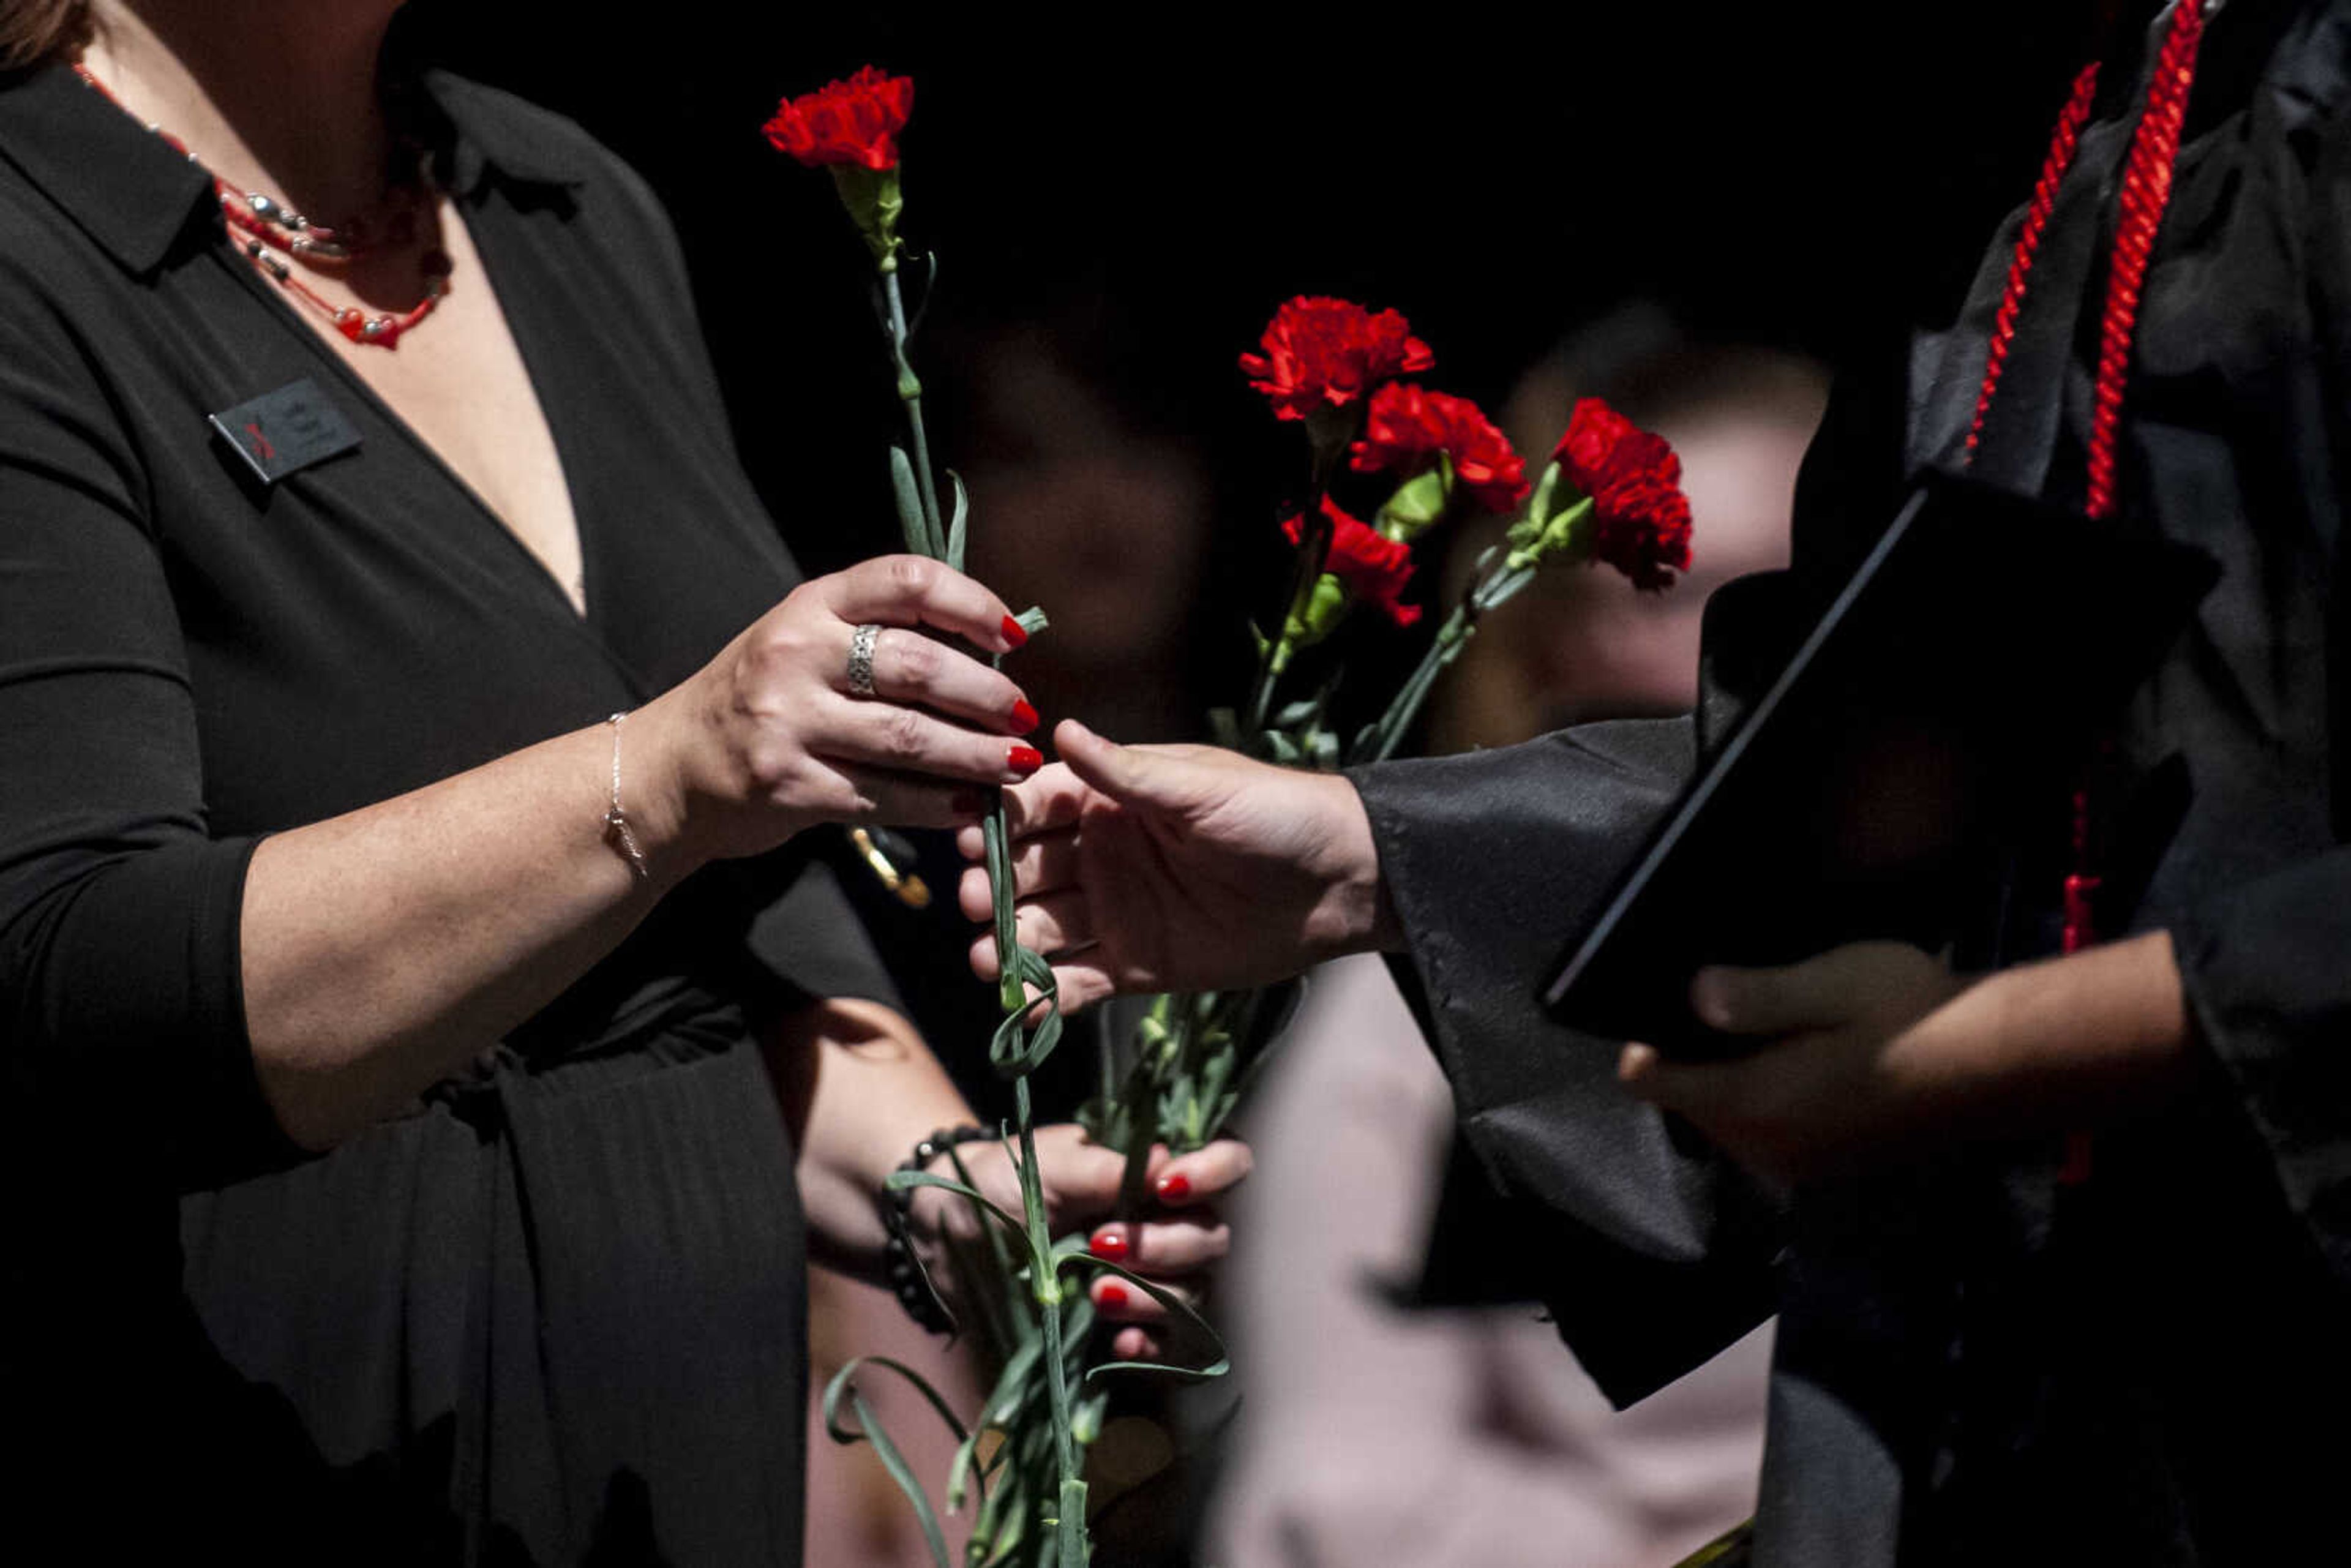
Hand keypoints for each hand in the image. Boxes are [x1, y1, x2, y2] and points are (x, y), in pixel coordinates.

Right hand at [645, 555, 1042, 861]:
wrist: (673, 768)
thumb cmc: (760, 699)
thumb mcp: (806, 642)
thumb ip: (879, 635)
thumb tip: (990, 651)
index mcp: (811, 605)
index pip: (906, 580)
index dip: (971, 602)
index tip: (1014, 636)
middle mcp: (796, 653)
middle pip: (918, 665)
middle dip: (987, 695)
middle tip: (1026, 716)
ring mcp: (788, 721)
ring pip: (909, 737)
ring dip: (976, 756)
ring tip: (1018, 765)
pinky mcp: (790, 785)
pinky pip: (885, 796)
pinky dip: (938, 804)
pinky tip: (971, 805)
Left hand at [910, 1126, 1252, 1360]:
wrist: (945, 1235)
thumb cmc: (1000, 1182)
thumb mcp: (1045, 1167)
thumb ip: (1106, 1169)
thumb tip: (1165, 1166)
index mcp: (1155, 1172)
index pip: (1226, 1164)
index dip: (1214, 1174)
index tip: (1169, 1188)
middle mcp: (1165, 1223)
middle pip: (1213, 1238)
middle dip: (1168, 1246)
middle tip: (1103, 1246)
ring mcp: (1151, 1278)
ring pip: (1195, 1294)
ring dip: (1155, 1299)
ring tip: (1098, 1296)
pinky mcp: (1130, 1327)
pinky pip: (1170, 1348)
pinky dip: (1152, 1348)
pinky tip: (1121, 1346)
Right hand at [955, 719, 1396, 1009]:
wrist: (1342, 884)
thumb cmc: (1277, 814)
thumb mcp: (1200, 788)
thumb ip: (1127, 773)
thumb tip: (1061, 730)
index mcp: (1110, 799)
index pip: (1036, 807)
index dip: (1002, 823)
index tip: (972, 839)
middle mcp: (1101, 855)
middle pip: (1027, 872)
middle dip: (996, 887)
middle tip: (976, 902)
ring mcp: (1115, 912)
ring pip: (1043, 929)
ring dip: (1011, 943)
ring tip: (990, 959)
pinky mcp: (1136, 965)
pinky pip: (1079, 982)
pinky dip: (1049, 996)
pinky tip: (1024, 1007)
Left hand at [1619, 931, 2193, 1187]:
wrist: (1999, 1064)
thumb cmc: (1912, 1013)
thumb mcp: (1831, 982)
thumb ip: (1754, 994)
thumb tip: (1691, 995)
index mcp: (1751, 1105)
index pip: (1650, 1082)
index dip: (1649, 1038)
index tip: (1673, 1000)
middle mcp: (1765, 1149)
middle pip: (1688, 1102)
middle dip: (1694, 1059)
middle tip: (1725, 1002)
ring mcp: (1801, 1165)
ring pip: (1728, 1120)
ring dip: (1734, 1078)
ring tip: (1765, 1022)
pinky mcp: (1833, 1164)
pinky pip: (1769, 1133)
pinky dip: (1769, 1099)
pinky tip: (1803, 1056)